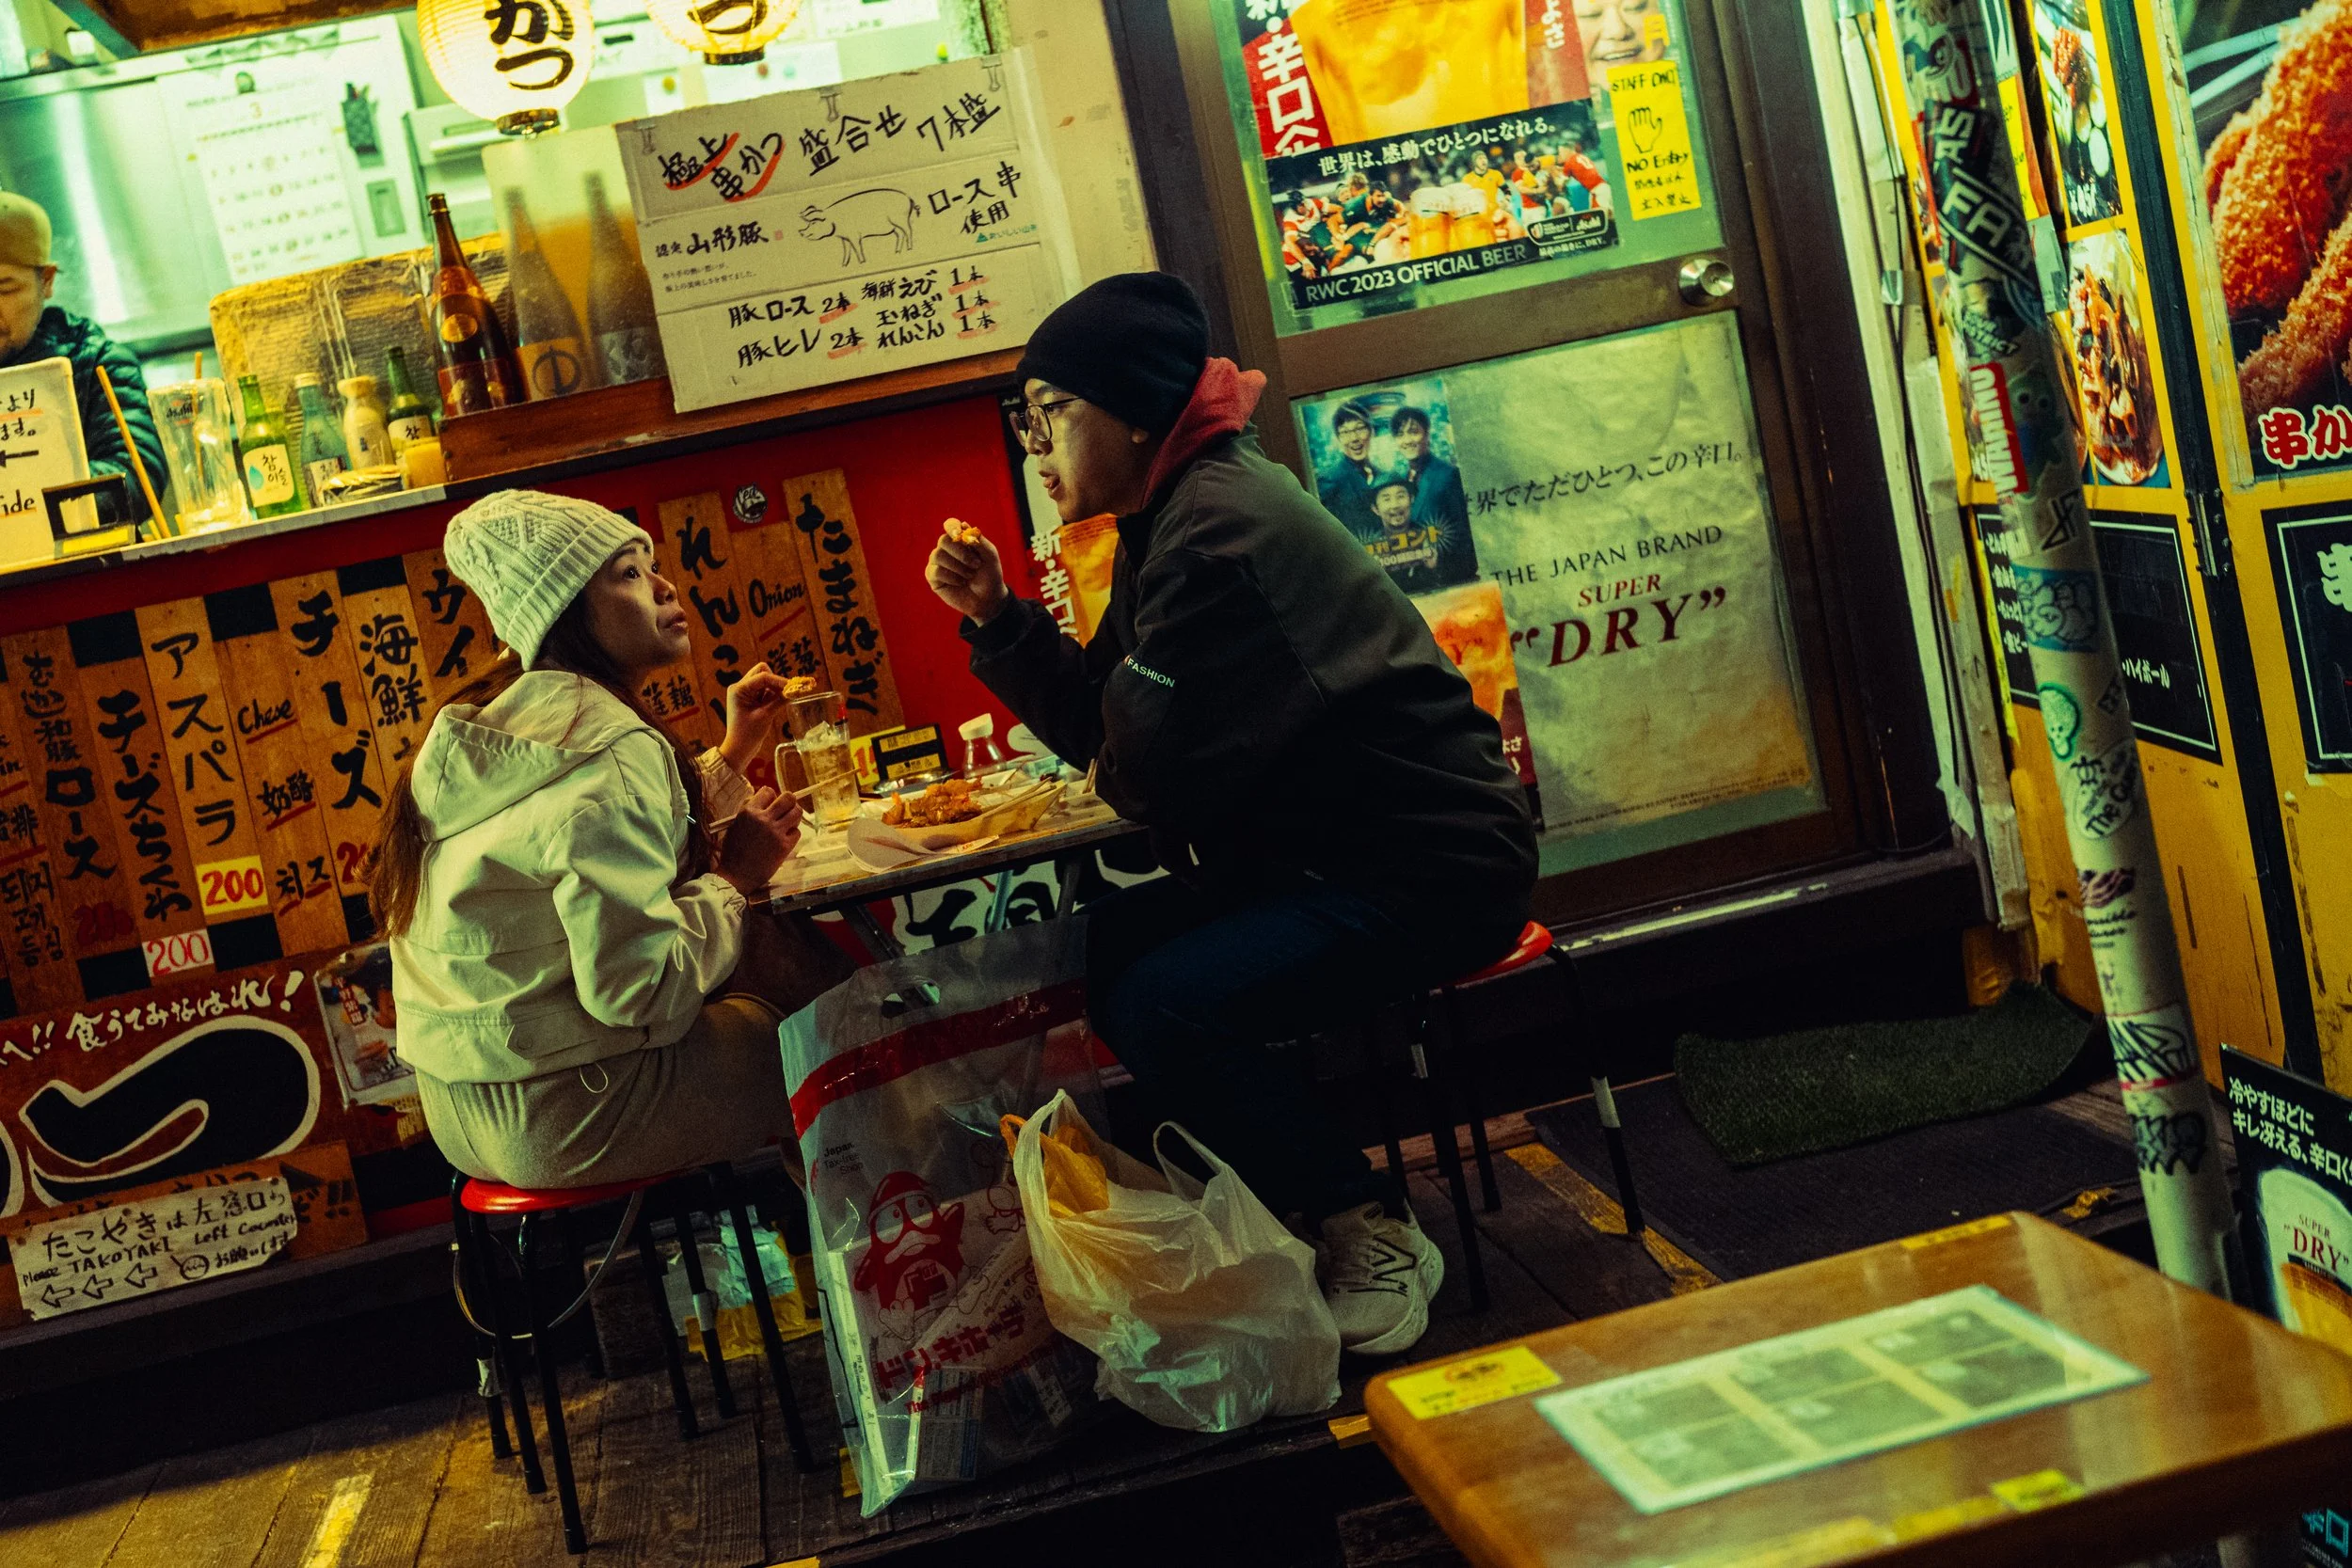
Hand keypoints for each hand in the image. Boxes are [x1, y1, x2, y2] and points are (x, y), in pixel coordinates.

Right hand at [715, 785, 803, 894]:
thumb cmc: (734, 850)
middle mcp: (763, 818)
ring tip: (787, 824)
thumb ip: (750, 810)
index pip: (768, 791)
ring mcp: (775, 832)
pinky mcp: (784, 846)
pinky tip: (784, 840)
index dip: (772, 797)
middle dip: (789, 802)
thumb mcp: (736, 824)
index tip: (771, 805)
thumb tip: (767, 800)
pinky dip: (793, 835)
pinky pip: (797, 832)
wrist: (736, 875)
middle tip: (786, 810)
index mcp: (748, 812)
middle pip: (788, 798)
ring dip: (794, 816)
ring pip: (797, 812)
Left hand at [720, 662, 791, 776]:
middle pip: (762, 672)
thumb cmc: (748, 734)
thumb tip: (795, 690)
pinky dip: (772, 695)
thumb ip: (779, 700)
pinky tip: (774, 706)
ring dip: (774, 690)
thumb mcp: (765, 716)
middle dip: (775, 681)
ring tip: (776, 706)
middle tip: (785, 694)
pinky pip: (765, 691)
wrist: (738, 749)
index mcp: (739, 689)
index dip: (780, 681)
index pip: (763, 677)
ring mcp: (745, 693)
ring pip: (765, 681)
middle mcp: (740, 687)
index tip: (794, 687)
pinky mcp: (750, 699)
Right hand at [927, 524, 1010, 623]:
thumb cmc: (989, 575)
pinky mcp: (932, 576)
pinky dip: (951, 577)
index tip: (959, 533)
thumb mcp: (990, 556)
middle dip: (961, 553)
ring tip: (969, 575)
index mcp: (960, 539)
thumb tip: (963, 524)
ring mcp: (938, 561)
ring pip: (938, 555)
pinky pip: (936, 571)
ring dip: (958, 567)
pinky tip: (960, 582)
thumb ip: (978, 540)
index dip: (952, 527)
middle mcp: (947, 548)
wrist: (988, 599)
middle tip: (976, 565)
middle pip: (943, 540)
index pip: (950, 525)